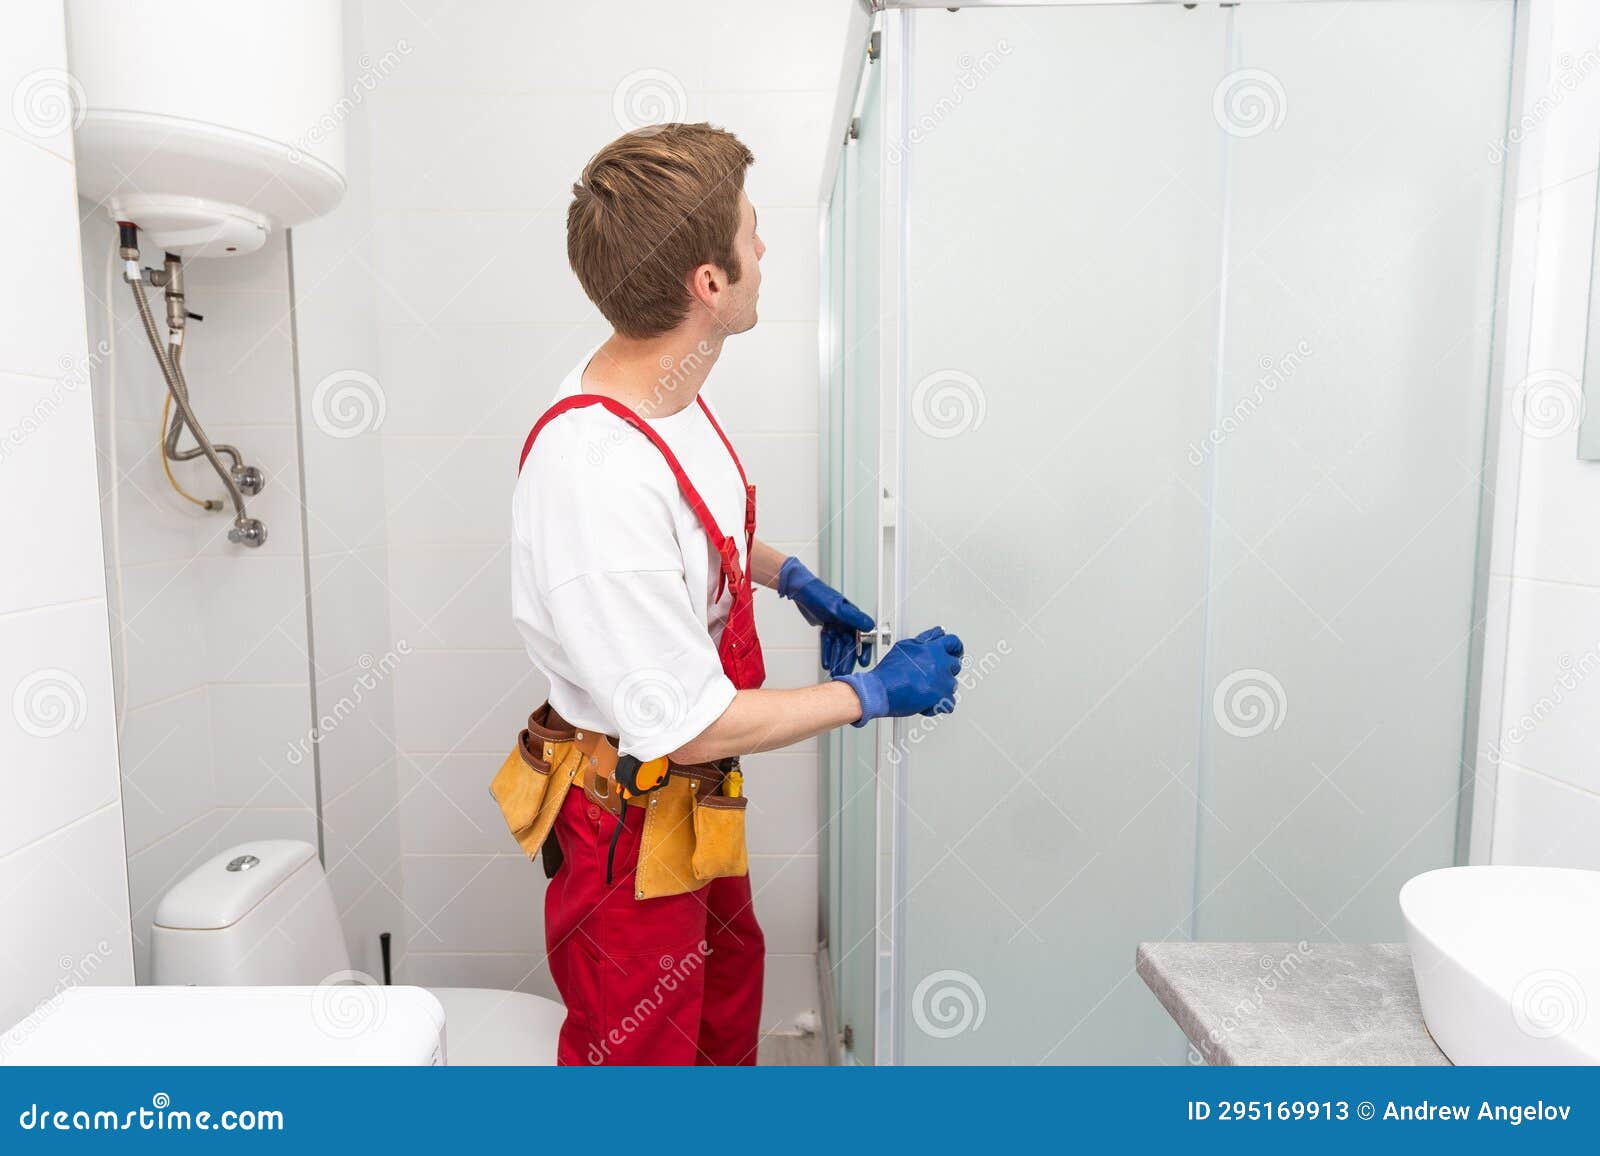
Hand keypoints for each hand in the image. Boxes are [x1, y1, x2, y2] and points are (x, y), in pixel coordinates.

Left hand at [777, 556, 875, 674]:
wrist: (800, 590)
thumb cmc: (819, 594)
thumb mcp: (837, 607)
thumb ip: (853, 617)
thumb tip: (870, 626)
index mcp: (853, 616)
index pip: (863, 636)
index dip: (863, 650)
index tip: (863, 662)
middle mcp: (846, 620)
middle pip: (849, 644)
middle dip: (846, 659)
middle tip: (844, 673)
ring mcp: (836, 624)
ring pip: (838, 645)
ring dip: (836, 658)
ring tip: (834, 671)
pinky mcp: (826, 625)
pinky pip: (828, 642)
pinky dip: (827, 651)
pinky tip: (826, 662)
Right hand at [835, 626, 963, 726]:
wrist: (880, 691)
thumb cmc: (889, 671)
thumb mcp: (906, 646)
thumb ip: (925, 638)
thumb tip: (938, 633)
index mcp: (934, 649)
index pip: (954, 642)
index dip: (955, 647)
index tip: (955, 651)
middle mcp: (942, 665)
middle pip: (955, 665)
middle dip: (946, 669)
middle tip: (933, 674)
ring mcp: (943, 683)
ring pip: (952, 685)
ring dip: (941, 687)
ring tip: (925, 688)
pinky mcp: (940, 700)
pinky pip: (949, 704)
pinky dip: (939, 705)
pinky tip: (927, 701)